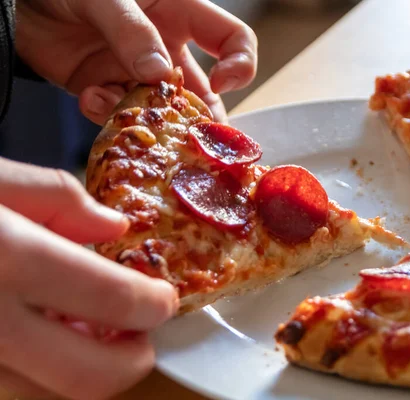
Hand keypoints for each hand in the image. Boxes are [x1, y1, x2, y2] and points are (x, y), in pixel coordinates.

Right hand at [0, 157, 177, 398]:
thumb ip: (58, 199)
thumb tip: (112, 227)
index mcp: (4, 257)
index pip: (113, 300)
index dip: (153, 305)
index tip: (163, 300)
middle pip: (89, 377)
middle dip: (131, 360)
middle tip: (140, 335)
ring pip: (49, 395)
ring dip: (86, 372)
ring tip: (90, 335)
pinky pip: (10, 393)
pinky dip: (39, 377)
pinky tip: (39, 341)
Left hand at [15, 0, 257, 123]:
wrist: (18, 2)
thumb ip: (133, 32)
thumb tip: (159, 75)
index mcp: (181, 15)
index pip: (233, 40)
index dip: (240, 64)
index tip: (222, 83)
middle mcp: (167, 49)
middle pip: (205, 92)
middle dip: (200, 116)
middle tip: (188, 134)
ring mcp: (138, 74)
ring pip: (163, 112)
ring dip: (149, 119)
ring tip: (124, 111)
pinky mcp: (108, 91)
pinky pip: (121, 116)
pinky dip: (107, 115)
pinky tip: (89, 97)